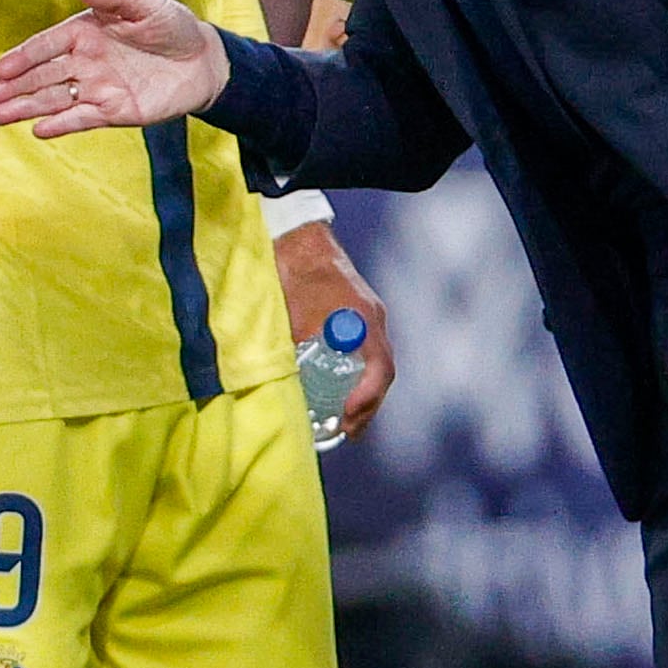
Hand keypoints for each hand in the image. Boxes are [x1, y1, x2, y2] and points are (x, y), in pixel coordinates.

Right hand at [0, 0, 229, 134]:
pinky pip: (81, 118)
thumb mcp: (145, 4)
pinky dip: (61, 124)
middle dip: (12, 87)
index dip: (23, 57)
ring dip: (25, 108)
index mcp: (85, 31)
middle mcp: (84, 61)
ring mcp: (96, 88)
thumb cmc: (172, 25)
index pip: (47, 45)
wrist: (203, 60)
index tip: (0, 68)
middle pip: (42, 76)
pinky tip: (37, 130)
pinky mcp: (112, 111)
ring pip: (54, 99)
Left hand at [274, 221, 395, 438]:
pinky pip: (365, 351)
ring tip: (343, 418)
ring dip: (363, 392)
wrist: (297, 237)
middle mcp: (372, 319)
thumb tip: (285, 392)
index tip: (347, 417)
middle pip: (382, 371)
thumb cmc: (292, 272)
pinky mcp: (356, 314)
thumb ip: (293, 354)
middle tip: (347, 430)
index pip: (379, 367)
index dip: (367, 397)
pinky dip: (357, 374)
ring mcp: (367, 316)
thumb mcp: (290, 318)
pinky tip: (338, 387)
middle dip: (367, 405)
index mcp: (361, 319)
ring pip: (375, 363)